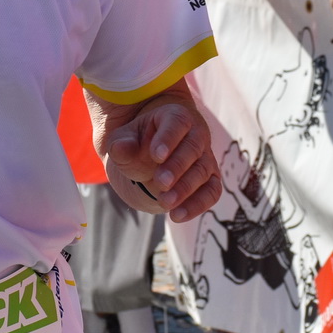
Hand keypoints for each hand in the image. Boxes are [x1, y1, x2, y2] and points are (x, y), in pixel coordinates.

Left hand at [104, 97, 221, 222]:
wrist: (151, 160)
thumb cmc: (138, 144)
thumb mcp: (124, 139)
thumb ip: (121, 145)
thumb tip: (120, 149)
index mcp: (175, 117)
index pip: (177, 123)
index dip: (168, 138)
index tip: (156, 155)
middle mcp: (196, 135)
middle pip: (193, 148)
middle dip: (177, 166)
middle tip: (160, 183)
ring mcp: (205, 158)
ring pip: (203, 171)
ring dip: (186, 189)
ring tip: (165, 203)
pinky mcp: (210, 180)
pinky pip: (212, 191)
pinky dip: (198, 205)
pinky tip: (177, 215)